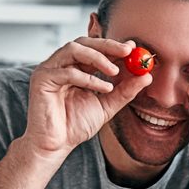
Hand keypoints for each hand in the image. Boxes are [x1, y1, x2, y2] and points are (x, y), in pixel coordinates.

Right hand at [19, 37, 152, 161]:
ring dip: (98, 58)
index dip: (113, 46)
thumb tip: (146, 77)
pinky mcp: (41, 80)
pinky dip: (88, 78)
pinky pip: (67, 72)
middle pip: (84, 43)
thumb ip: (125, 91)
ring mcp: (49, 70)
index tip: (133, 48)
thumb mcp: (108, 105)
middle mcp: (60, 65)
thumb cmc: (76, 125)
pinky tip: (104, 87)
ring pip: (73, 49)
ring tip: (115, 71)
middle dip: (107, 46)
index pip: (94, 49)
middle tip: (128, 51)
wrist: (56, 145)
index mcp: (74, 67)